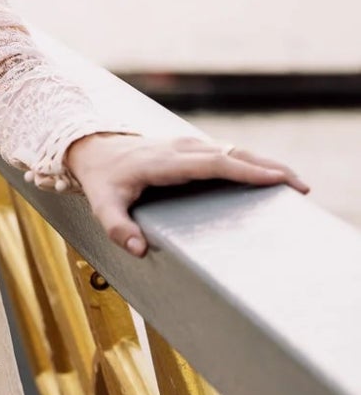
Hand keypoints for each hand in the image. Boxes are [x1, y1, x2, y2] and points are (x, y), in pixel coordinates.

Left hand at [63, 131, 309, 258]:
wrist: (93, 148)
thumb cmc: (102, 180)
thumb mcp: (102, 205)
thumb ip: (118, 228)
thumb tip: (139, 250)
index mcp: (165, 162)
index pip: (213, 163)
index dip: (245, 170)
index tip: (276, 179)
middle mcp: (181, 148)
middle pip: (233, 154)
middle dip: (269, 167)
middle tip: (301, 187)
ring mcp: (189, 145)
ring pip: (234, 151)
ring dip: (265, 163)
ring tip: (295, 184)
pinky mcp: (192, 148)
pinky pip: (228, 153)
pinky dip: (252, 162)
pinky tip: (269, 177)